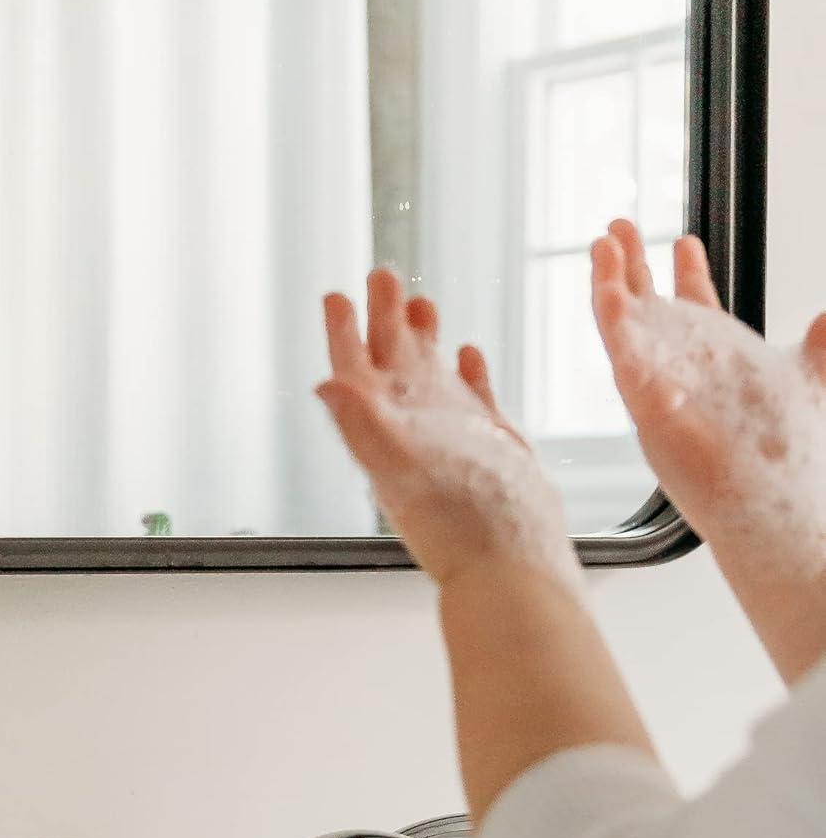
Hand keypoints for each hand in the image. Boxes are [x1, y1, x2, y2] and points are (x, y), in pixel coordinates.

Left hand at [317, 269, 580, 590]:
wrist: (512, 565)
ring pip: (428, 375)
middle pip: (389, 360)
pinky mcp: (491, 447)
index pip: (355, 369)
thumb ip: (362, 424)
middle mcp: (413, 430)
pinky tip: (466, 354)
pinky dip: (465, 373)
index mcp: (386, 428)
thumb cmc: (460, 525)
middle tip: (382, 272)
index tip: (337, 294)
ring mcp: (452, 437)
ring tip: (418, 299)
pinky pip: (471, 399)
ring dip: (420, 338)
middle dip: (384, 317)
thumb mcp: (403, 466)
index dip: (344, 331)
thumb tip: (325, 383)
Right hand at [592, 220, 825, 680]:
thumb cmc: (785, 457)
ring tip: (603, 243)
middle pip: (646, 305)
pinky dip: (616, 331)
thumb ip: (821, 346)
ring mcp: (660, 387)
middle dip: (631, 264)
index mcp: (715, 357)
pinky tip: (610, 299)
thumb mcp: (813, 380)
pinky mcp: (649, 408)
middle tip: (616, 226)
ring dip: (609, 284)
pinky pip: (624, 362)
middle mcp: (680, 367)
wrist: (772, 504)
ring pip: (624, 325)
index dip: (688, 271)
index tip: (682, 239)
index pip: (694, 305)